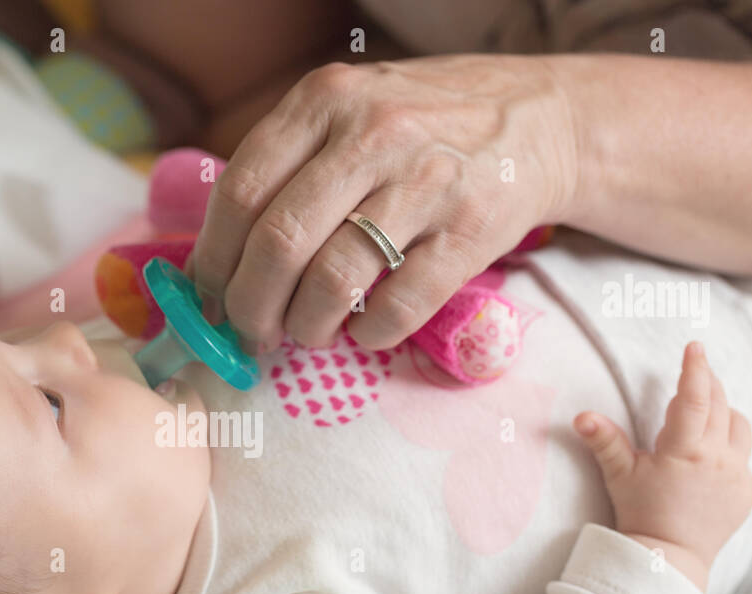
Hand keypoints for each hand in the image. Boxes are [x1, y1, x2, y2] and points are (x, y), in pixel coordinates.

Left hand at [187, 55, 577, 352]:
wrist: (541, 119)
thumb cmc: (421, 125)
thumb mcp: (347, 110)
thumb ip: (285, 166)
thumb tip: (215, 262)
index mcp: (325, 100)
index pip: (240, 193)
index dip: (213, 260)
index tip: (210, 298)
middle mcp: (373, 133)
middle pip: (279, 243)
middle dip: (251, 306)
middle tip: (252, 332)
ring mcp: (427, 181)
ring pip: (333, 280)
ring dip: (306, 327)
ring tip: (307, 333)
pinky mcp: (471, 231)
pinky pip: (399, 306)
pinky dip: (369, 334)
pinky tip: (364, 330)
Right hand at [573, 342, 751, 591]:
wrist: (669, 558)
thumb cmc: (640, 513)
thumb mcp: (619, 475)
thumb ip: (604, 440)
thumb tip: (581, 416)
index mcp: (685, 451)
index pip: (695, 398)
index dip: (695, 369)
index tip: (695, 347)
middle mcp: (718, 459)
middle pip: (720, 405)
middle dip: (708, 384)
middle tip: (696, 372)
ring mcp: (737, 475)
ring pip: (739, 425)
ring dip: (724, 411)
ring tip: (705, 411)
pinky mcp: (746, 491)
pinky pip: (743, 455)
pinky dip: (729, 443)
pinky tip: (710, 451)